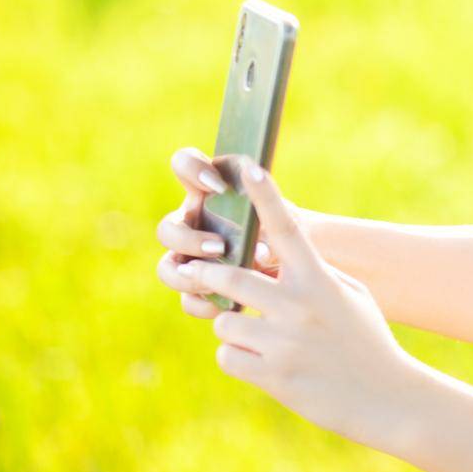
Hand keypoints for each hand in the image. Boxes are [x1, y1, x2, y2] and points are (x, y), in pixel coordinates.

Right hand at [156, 147, 288, 317]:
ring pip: (168, 268)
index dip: (192, 169)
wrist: (305, 267)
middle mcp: (194, 222)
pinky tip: (226, 306)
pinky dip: (204, 304)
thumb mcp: (288, 222)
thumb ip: (272, 232)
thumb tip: (260, 255)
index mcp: (210, 192)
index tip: (219, 186)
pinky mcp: (201, 288)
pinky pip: (188, 299)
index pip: (184, 165)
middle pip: (167, 230)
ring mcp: (192, 257)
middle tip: (220, 247)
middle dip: (189, 240)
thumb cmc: (293, 231)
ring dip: (187, 277)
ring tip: (219, 283)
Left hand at [171, 159, 421, 446]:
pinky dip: (238, 360)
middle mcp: (300, 307)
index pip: (288, 230)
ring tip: (259, 340)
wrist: (387, 398)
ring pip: (224, 321)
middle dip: (207, 274)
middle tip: (194, 273)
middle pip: (229, 275)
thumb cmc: (368, 342)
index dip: (267, 197)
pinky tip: (265, 366)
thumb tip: (273, 257)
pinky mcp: (274, 376)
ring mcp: (285, 342)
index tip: (250, 168)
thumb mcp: (352, 299)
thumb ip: (315, 276)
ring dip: (232, 329)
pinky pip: (228, 357)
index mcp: (319, 281)